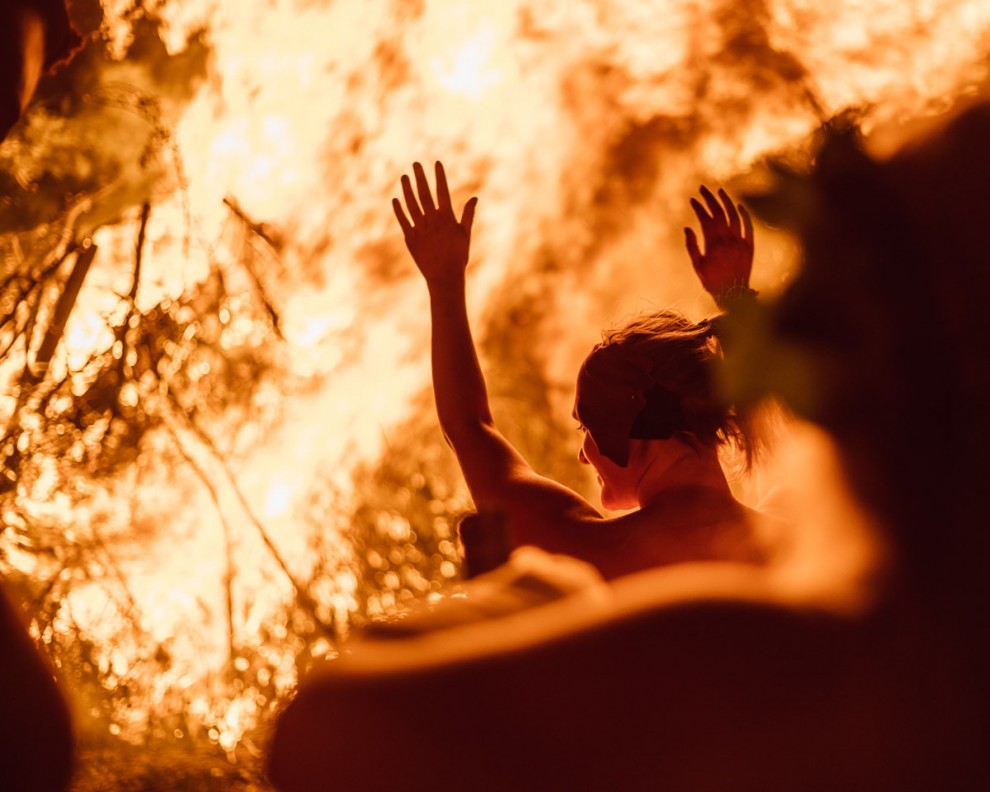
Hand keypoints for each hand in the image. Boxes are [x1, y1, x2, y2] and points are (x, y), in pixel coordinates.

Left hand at [393, 161, 477, 287]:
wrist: (444, 277)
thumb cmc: (458, 256)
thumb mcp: (465, 234)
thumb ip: (468, 214)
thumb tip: (475, 198)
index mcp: (447, 217)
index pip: (442, 190)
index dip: (439, 176)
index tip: (436, 163)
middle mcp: (432, 220)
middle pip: (424, 193)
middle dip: (420, 177)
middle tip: (415, 163)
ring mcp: (420, 228)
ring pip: (411, 204)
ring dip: (407, 189)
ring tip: (404, 177)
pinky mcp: (410, 238)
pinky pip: (403, 220)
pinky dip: (398, 209)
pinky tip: (395, 199)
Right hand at [684, 186, 754, 307]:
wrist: (734, 294)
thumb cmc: (713, 282)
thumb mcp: (698, 266)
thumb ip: (692, 246)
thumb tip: (687, 228)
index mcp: (713, 244)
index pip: (706, 219)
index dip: (698, 208)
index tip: (693, 200)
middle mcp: (728, 240)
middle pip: (719, 213)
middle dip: (709, 199)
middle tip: (702, 189)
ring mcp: (740, 241)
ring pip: (734, 215)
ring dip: (726, 201)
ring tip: (719, 192)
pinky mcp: (750, 245)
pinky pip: (748, 226)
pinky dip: (744, 214)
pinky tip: (738, 206)